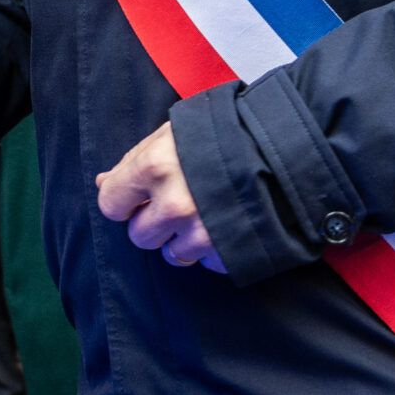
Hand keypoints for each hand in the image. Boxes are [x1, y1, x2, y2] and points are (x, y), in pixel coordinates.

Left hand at [96, 123, 224, 271]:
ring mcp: (200, 232)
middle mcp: (173, 204)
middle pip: (140, 235)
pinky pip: (204, 262)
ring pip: (171, 254)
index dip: (123, 201)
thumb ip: (137, 159)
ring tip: (206, 211)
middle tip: (179, 201)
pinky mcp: (225, 253)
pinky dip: (212, 248)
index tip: (137, 198)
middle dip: (154, 222)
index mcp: (154, 167)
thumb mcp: (176, 133)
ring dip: (183, 238)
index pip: (111, 204)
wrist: (290, 149)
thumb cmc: (228, 132)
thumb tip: (105, 183)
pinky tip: (226, 222)